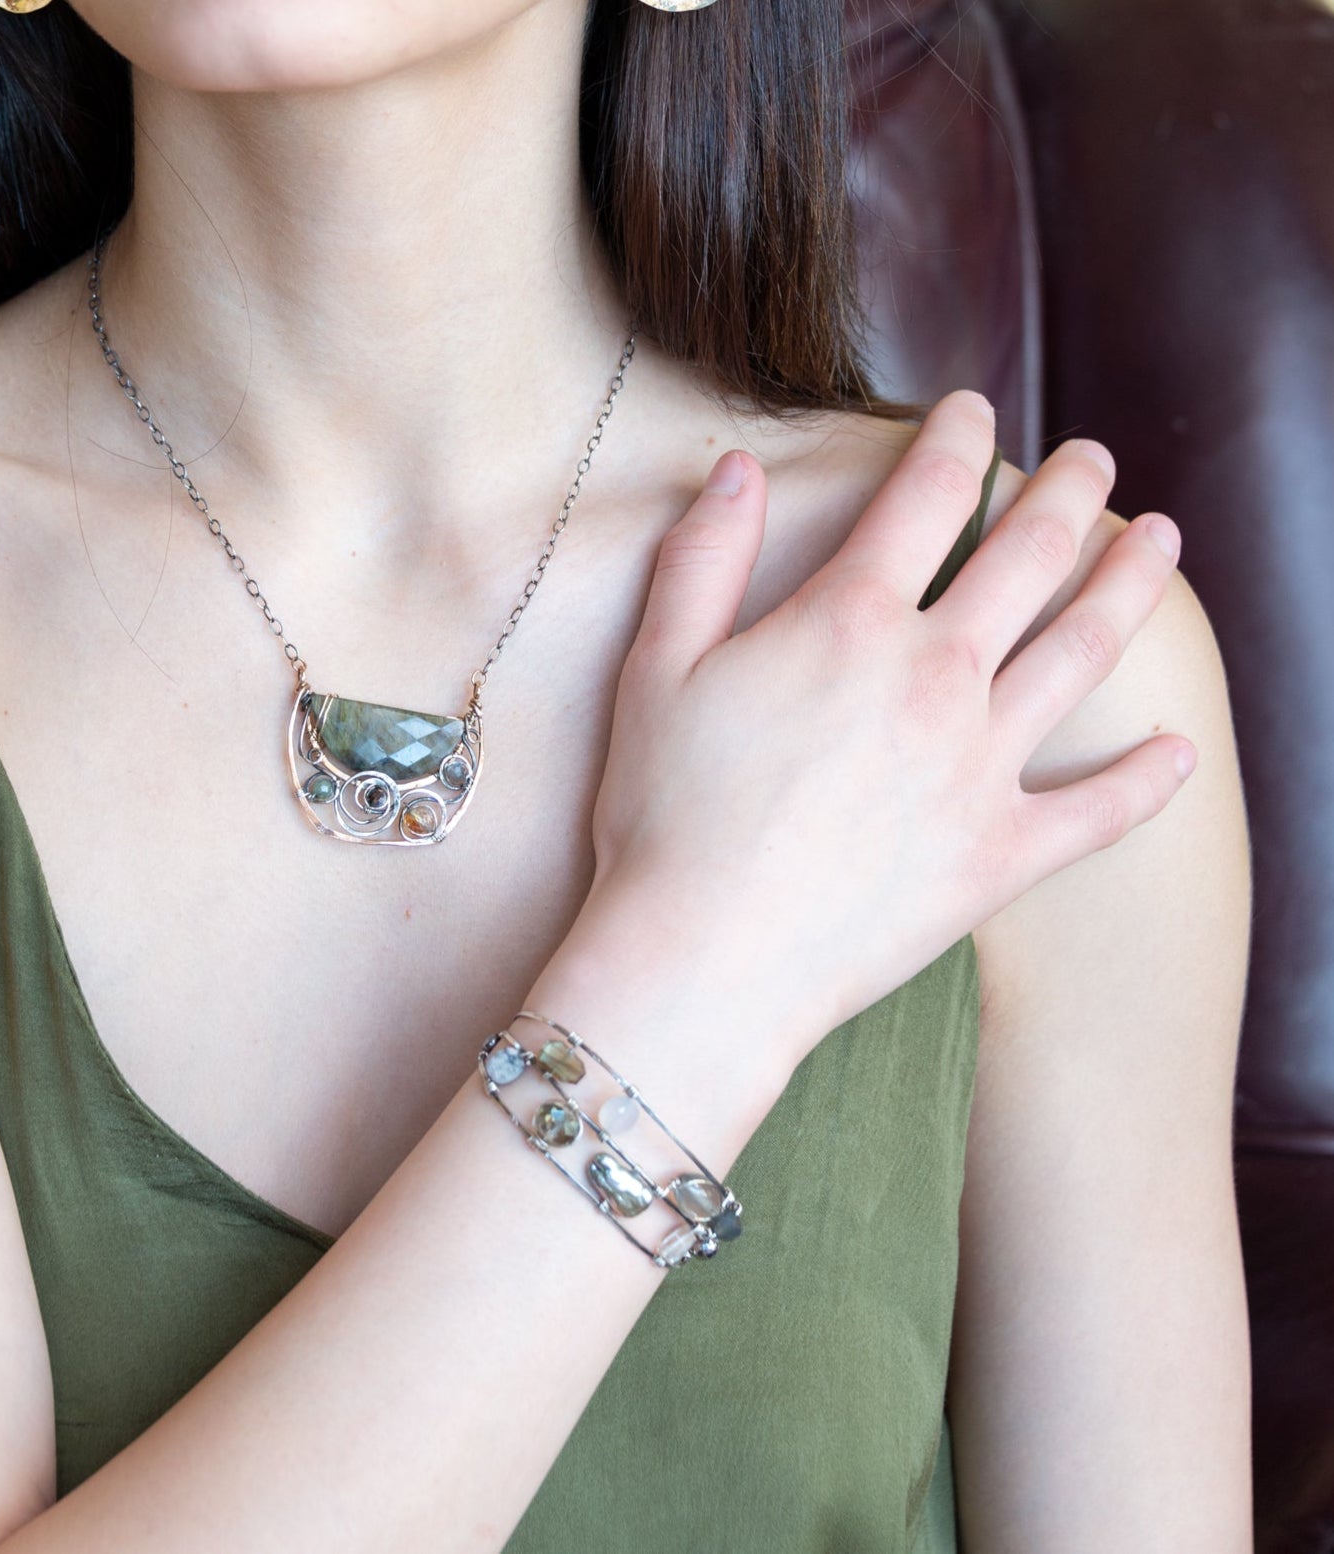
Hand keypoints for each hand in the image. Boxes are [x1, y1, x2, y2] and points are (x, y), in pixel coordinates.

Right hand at [564, 390, 1192, 1085]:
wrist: (704, 962)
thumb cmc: (665, 816)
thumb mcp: (656, 670)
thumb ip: (702, 560)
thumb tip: (735, 470)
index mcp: (851, 622)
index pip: (924, 496)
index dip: (955, 438)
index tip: (975, 409)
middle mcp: (935, 677)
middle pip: (1028, 558)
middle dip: (1069, 493)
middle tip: (1094, 461)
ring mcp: (981, 767)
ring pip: (1083, 653)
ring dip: (1131, 586)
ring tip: (1162, 540)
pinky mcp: (1001, 855)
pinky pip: (1098, 812)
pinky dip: (1144, 781)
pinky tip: (1179, 750)